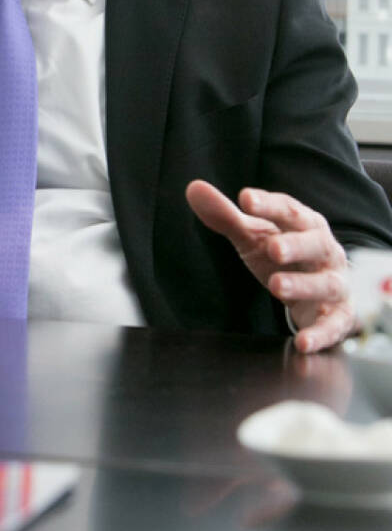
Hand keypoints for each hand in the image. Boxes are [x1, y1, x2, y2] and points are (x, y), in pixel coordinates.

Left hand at [185, 180, 354, 353]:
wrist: (325, 292)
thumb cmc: (285, 257)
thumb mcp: (255, 237)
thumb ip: (226, 215)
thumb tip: (193, 188)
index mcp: (305, 225)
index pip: (289, 210)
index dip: (269, 204)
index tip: (245, 198)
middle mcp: (325, 252)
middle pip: (315, 244)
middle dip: (295, 245)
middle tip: (273, 248)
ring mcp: (334, 284)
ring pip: (325, 283)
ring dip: (303, 285)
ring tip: (276, 286)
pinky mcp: (337, 317)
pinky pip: (333, 326)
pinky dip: (319, 335)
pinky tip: (302, 342)